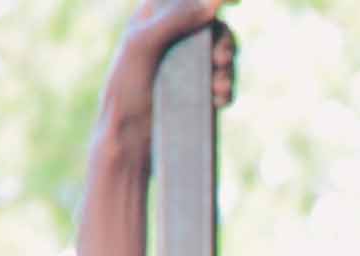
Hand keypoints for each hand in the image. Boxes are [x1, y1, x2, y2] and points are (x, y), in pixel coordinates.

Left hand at [102, 0, 230, 129]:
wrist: (130, 138)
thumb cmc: (126, 90)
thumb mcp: (144, 45)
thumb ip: (176, 20)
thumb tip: (214, 3)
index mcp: (153, 19)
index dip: (210, 2)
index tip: (233, 3)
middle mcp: (171, 38)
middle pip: (213, 26)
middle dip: (224, 42)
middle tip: (220, 60)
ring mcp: (186, 65)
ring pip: (222, 54)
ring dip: (227, 70)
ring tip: (218, 89)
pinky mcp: (197, 90)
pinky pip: (224, 81)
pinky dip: (226, 89)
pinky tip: (217, 101)